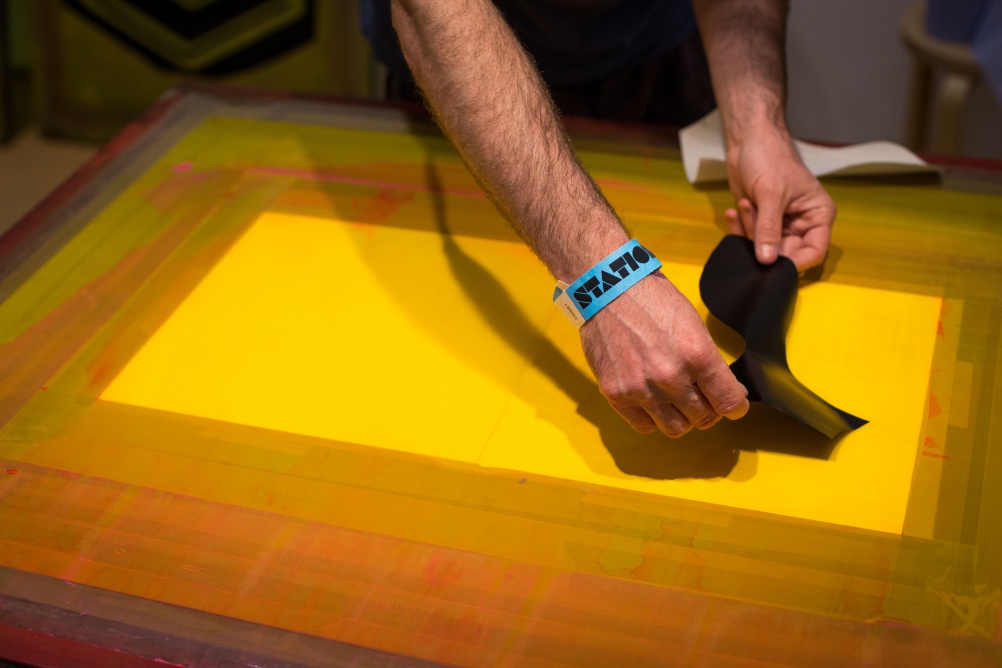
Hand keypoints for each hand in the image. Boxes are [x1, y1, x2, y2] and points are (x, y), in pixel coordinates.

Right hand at [579, 272, 749, 436]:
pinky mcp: (616, 394)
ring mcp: (641, 388)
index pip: (728, 402)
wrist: (607, 291)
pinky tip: (652, 401)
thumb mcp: (693, 325)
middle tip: (701, 397)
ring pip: (675, 428)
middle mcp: (670, 376)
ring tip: (675, 400)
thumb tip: (726, 392)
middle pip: (704, 418)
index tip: (732, 405)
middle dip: (708, 410)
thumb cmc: (652, 301)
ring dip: (681, 417)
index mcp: (697, 354)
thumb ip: (709, 362)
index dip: (735, 406)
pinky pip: (644, 426)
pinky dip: (652, 418)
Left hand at [725, 132, 835, 270]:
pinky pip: (749, 238)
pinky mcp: (760, 222)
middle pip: (786, 254)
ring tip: (746, 204)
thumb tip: (767, 260)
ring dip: (749, 231)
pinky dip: (740, 228)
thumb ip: (769, 229)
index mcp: (818, 214)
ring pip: (764, 248)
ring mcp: (780, 224)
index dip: (796, 262)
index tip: (773, 265)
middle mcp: (803, 223)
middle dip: (765, 244)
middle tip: (752, 227)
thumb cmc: (770, 158)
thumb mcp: (771, 195)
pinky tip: (734, 210)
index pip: (815, 251)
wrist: (748, 142)